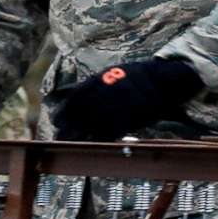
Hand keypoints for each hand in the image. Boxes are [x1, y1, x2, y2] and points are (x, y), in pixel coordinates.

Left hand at [46, 57, 202, 139]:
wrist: (160, 81)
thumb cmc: (133, 77)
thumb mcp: (110, 73)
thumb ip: (91, 85)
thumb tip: (69, 94)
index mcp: (100, 80)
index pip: (75, 98)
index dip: (64, 112)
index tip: (57, 121)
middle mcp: (106, 93)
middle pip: (81, 113)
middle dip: (68, 126)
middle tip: (59, 137)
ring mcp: (118, 106)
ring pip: (94, 124)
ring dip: (80, 135)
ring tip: (70, 143)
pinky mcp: (129, 118)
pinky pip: (111, 131)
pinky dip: (99, 139)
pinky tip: (91, 144)